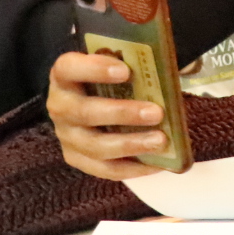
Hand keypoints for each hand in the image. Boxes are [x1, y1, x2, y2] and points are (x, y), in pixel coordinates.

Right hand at [47, 51, 166, 180]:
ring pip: (95, 145)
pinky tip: (158, 164)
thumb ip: (134, 66)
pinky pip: (104, 169)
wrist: (89, 100)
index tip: (125, 70)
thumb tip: (173, 73)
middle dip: (122, 113)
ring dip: (131, 144)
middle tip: (157, 113)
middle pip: (84, 112)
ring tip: (161, 140)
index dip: (94, 68)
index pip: (69, 68)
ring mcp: (66, 136)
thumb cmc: (109, 78)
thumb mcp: (116, 65)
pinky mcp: (77, 158)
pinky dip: (133, 168)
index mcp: (64, 75)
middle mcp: (59, 106)